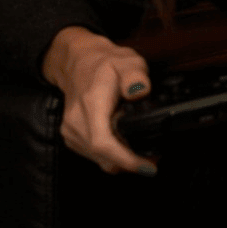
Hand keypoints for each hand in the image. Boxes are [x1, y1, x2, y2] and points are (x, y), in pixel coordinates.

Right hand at [41, 26, 156, 175]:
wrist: (78, 62)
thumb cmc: (104, 63)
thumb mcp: (127, 61)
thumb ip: (135, 75)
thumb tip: (140, 91)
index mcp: (91, 105)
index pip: (103, 143)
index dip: (126, 160)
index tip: (147, 166)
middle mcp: (76, 122)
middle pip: (102, 156)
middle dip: (130, 164)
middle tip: (154, 162)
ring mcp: (71, 131)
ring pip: (98, 159)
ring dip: (121, 163)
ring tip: (144, 157)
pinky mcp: (72, 136)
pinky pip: (93, 154)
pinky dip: (111, 157)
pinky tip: (127, 149)